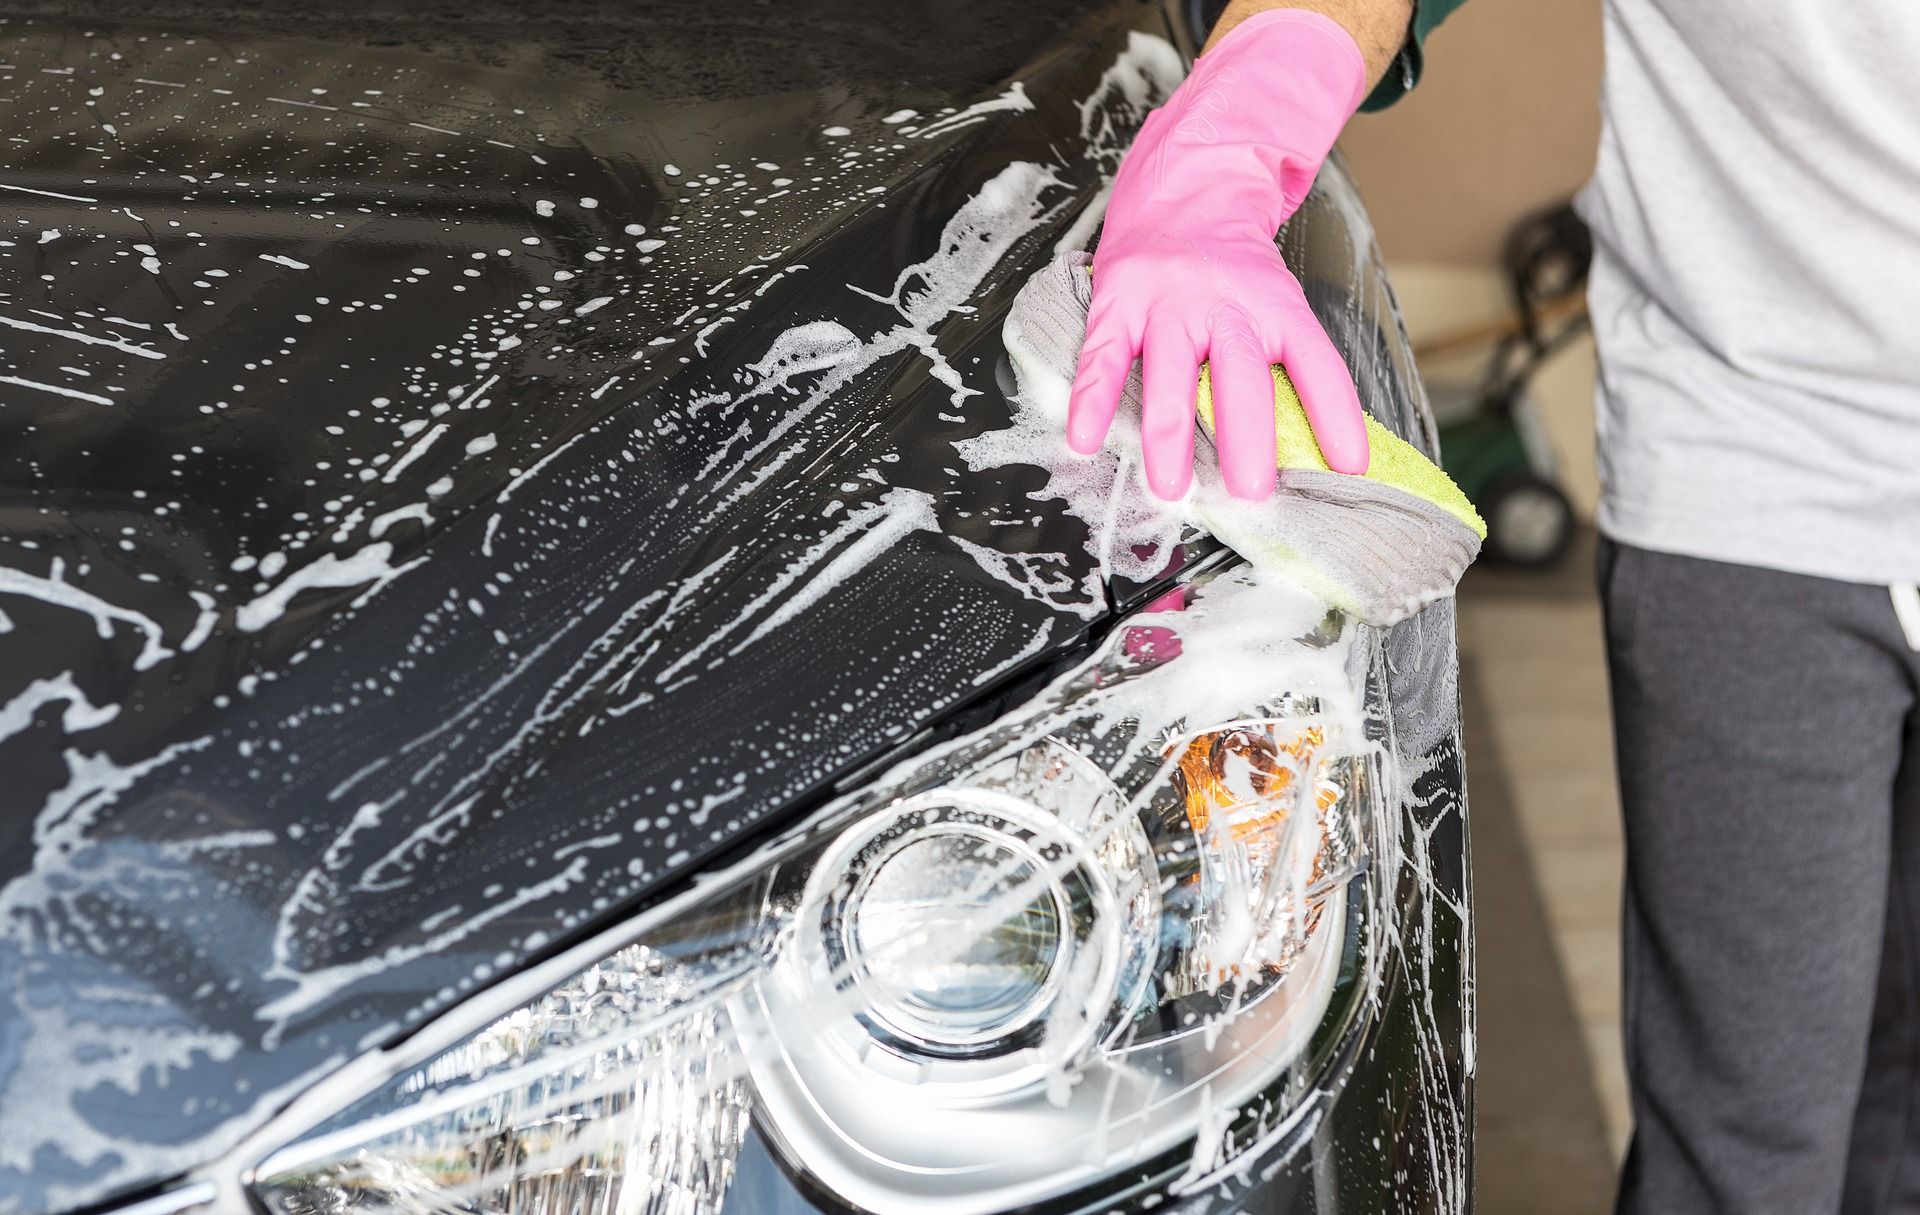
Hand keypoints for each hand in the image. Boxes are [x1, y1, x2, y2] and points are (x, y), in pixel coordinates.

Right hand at [1065, 10, 1372, 499]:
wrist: (1189, 184)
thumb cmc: (1235, 267)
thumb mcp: (1278, 302)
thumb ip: (1290, 368)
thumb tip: (1326, 453)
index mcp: (1277, 306)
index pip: (1316, 364)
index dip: (1336, 415)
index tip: (1349, 465)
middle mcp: (1226, 304)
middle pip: (1241, 378)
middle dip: (1247, 438)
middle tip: (1251, 491)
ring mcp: (1168, 302)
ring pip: (1172, 375)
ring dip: (1170, 436)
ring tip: (1172, 487)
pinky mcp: (1119, 301)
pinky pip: (1104, 357)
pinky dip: (1091, 401)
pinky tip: (1085, 439)